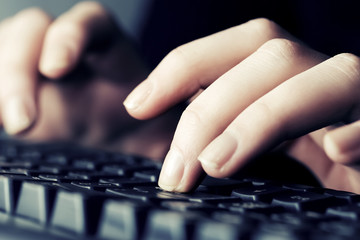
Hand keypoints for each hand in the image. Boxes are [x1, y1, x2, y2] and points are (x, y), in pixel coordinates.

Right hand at [0, 2, 174, 158]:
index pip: (87, 23)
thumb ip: (172, 134)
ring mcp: (35, 61)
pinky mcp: (14, 83)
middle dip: (21, 70)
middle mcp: (66, 46)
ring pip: (6, 50)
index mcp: (106, 47)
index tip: (57, 69)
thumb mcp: (154, 129)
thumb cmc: (130, 123)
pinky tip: (3, 121)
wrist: (102, 135)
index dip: (70, 37)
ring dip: (4, 85)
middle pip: (33, 34)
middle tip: (25, 120)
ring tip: (15, 126)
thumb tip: (194, 159)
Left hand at [124, 18, 359, 192]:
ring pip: (328, 77)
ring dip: (264, 118)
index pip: (238, 48)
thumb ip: (232, 138)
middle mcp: (323, 80)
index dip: (184, 66)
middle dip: (213, 109)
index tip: (137, 105)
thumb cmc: (312, 174)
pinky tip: (337, 151)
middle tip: (176, 172)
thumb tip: (181, 157)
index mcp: (288, 81)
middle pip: (271, 56)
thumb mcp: (262, 149)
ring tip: (217, 164)